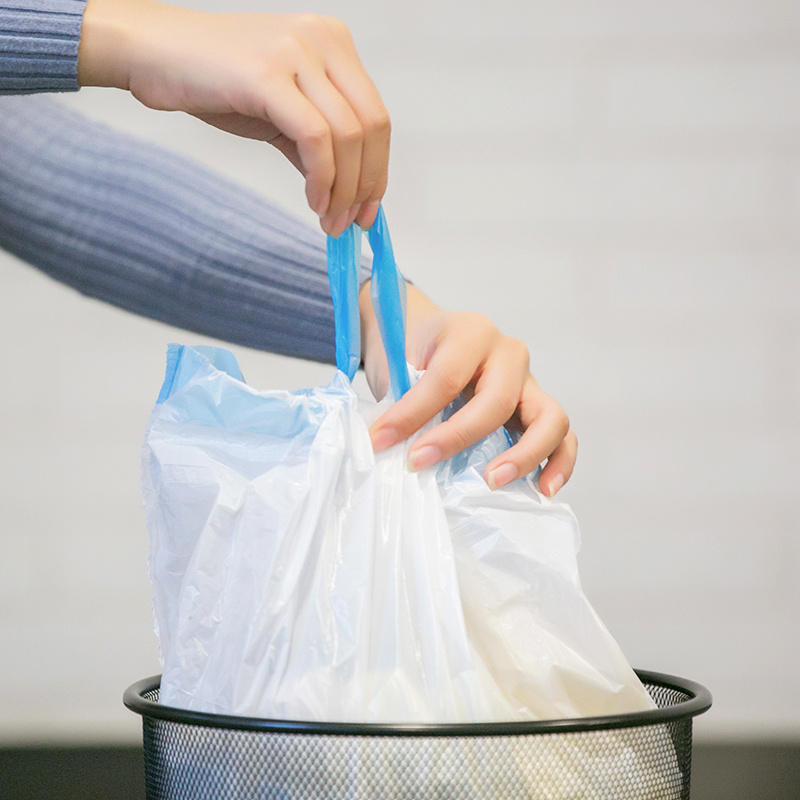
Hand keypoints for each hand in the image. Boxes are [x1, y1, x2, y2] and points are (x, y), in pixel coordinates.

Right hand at [77, 0, 389, 234]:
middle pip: (371, 127)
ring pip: (348, 135)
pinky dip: (322, 178)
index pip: (375, 116)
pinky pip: (315, 138)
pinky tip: (314, 202)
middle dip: (366, 185)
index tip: (368, 209)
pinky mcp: (269, 75)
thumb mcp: (281, 112)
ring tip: (330, 220)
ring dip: (344, 190)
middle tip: (351, 223)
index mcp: (333, 43)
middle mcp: (323, 40)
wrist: (154, 53)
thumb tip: (348, 191)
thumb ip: (316, 144)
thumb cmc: (214, 80)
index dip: (378, 170)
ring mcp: (298, 52)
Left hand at [360, 284, 577, 495]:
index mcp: (471, 333)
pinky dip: (559, 463)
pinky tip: (544, 489)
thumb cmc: (412, 349)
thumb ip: (401, 396)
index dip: (412, 413)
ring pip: (549, 418)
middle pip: (496, 401)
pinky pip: (563, 436)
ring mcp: (529, 381)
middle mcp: (509, 353)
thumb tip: (391, 446)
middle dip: (456, 438)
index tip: (380, 440)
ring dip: (523, 454)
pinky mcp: (538, 408)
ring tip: (492, 481)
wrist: (427, 334)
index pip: (446, 377)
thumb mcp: (398, 361)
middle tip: (418, 463)